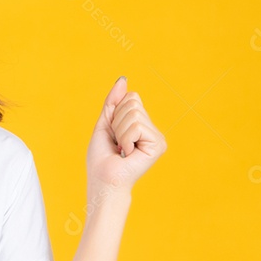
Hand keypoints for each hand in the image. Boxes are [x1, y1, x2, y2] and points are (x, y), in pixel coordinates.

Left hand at [85, 76, 165, 198]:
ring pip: (134, 113)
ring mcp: (157, 137)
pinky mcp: (158, 144)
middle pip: (133, 102)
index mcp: (141, 124)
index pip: (131, 96)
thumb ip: (113, 102)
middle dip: (117, 122)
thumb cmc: (102, 158)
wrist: (104, 181)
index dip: (115, 113)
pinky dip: (125, 138)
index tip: (113, 134)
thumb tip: (123, 79)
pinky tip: (128, 153)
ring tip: (122, 149)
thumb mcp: (105, 124)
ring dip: (120, 132)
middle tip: (117, 143)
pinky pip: (136, 126)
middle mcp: (152, 129)